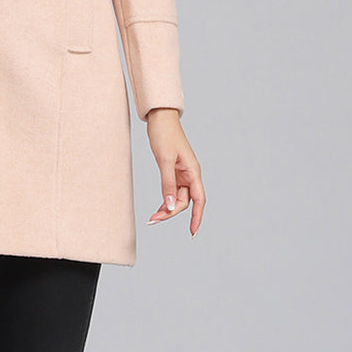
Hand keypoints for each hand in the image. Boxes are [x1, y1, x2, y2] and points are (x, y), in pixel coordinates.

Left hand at [145, 108, 204, 234]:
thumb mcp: (165, 160)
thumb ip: (168, 184)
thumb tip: (171, 206)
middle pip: (185, 201)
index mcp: (193, 172)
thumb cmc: (164, 135)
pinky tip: (158, 207)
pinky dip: (165, 200)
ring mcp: (182, 174)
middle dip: (171, 213)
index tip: (192, 232)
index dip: (196, 217)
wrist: (160, 119)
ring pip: (178, 198)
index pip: (199, 200)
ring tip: (152, 217)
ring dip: (167, 208)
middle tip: (153, 220)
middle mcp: (190, 175)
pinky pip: (172, 191)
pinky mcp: (173, 171)